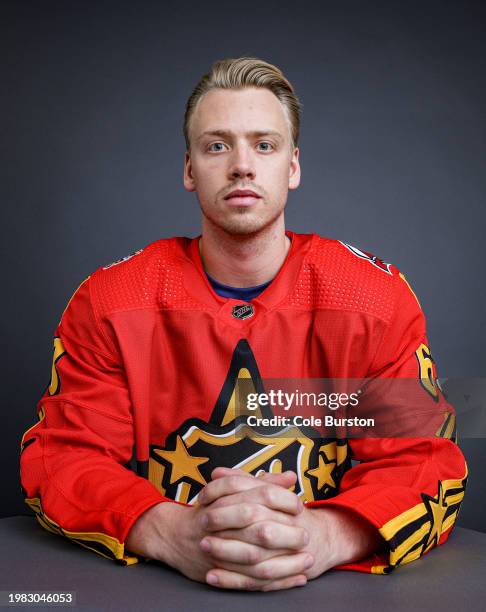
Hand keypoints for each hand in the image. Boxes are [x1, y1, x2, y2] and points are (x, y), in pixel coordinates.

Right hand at [125, 470, 309, 589]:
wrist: (174, 535)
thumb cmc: (209, 509)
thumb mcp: (231, 490)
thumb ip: (262, 482)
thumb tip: (290, 477)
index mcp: (224, 498)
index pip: (259, 495)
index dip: (282, 500)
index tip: (299, 506)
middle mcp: (220, 523)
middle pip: (258, 528)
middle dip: (287, 534)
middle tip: (306, 534)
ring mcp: (218, 550)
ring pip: (256, 559)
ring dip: (286, 561)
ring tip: (307, 559)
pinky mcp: (219, 572)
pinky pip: (251, 581)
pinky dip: (277, 582)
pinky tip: (297, 578)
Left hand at [200, 467, 382, 585]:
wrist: (320, 540)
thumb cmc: (286, 513)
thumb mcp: (268, 492)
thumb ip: (244, 481)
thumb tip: (217, 473)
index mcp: (287, 504)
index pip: (262, 497)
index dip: (233, 498)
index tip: (206, 500)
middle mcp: (290, 528)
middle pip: (261, 530)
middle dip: (230, 529)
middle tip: (204, 528)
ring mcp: (287, 554)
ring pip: (257, 559)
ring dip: (229, 555)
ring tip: (206, 549)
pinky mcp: (279, 576)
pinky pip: (255, 582)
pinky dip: (232, 581)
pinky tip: (212, 576)